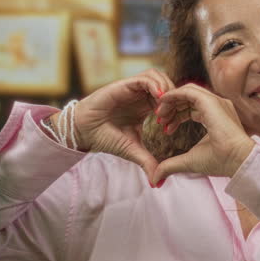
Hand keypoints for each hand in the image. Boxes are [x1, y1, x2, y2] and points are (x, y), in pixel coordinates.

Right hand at [59, 69, 173, 181]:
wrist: (85, 131)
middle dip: (173, 101)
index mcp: (146, 107)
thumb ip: (148, 163)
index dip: (174, 112)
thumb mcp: (133, 150)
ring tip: (163, 110)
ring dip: (166, 90)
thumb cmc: (107, 138)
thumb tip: (159, 183)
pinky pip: (146, 78)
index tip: (169, 130)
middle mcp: (141, 96)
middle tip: (168, 119)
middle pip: (167, 86)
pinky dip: (155, 85)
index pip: (169, 101)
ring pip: (159, 77)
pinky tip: (158, 99)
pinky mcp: (124, 84)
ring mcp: (133, 89)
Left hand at [151, 84, 255, 184]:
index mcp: (216, 117)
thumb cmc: (220, 161)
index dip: (177, 116)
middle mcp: (217, 106)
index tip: (165, 128)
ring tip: (159, 115)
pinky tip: (163, 103)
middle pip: (189, 98)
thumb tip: (155, 179)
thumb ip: (171, 165)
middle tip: (159, 119)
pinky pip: (187, 91)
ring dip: (171, 100)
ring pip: (187, 91)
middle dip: (172, 107)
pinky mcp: (210, 102)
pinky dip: (173, 95)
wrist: (237, 161)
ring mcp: (216, 102)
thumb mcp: (189, 161)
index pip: (193, 108)